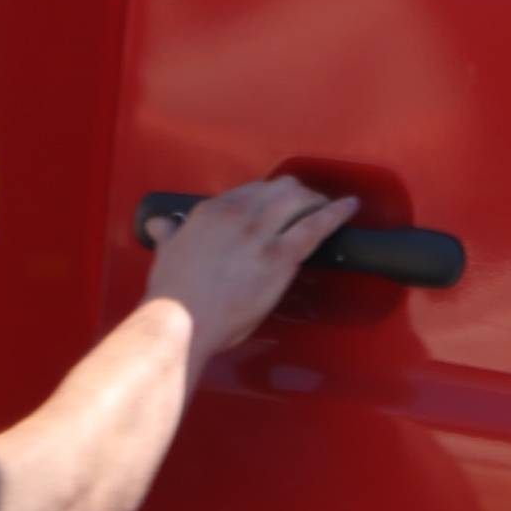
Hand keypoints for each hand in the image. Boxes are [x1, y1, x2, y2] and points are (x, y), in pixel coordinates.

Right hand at [143, 177, 360, 352]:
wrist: (180, 322)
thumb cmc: (173, 297)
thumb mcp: (166, 254)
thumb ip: (169, 235)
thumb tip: (161, 225)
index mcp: (210, 212)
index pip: (249, 191)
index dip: (266, 197)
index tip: (274, 205)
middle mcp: (237, 214)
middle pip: (278, 188)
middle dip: (296, 194)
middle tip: (305, 205)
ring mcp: (260, 233)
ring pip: (298, 199)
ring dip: (315, 200)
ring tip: (326, 206)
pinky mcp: (279, 257)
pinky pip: (316, 226)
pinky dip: (336, 213)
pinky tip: (349, 208)